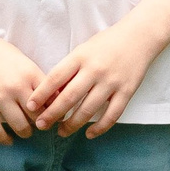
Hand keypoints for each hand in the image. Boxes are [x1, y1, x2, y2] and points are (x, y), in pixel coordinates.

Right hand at [0, 28, 45, 143]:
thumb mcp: (24, 61)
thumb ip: (38, 79)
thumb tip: (55, 98)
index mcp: (30, 74)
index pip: (51, 100)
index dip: (56, 111)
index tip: (55, 116)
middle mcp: (16, 87)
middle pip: (38, 116)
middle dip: (42, 123)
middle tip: (40, 125)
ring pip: (20, 126)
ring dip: (26, 132)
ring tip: (25, 131)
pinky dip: (4, 139)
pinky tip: (8, 140)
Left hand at [28, 23, 160, 137]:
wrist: (139, 36)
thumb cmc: (106, 44)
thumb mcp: (83, 50)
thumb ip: (69, 70)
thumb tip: (50, 93)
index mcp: (80, 57)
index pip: (55, 78)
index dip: (41, 94)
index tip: (30, 106)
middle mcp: (95, 70)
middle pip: (69, 97)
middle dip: (52, 114)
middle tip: (41, 125)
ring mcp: (112, 82)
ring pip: (88, 109)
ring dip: (72, 124)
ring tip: (61, 132)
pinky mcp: (127, 91)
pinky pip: (112, 115)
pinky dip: (100, 128)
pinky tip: (88, 134)